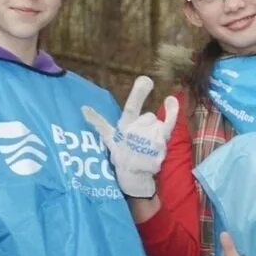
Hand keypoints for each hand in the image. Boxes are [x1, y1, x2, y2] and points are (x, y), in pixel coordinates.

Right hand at [82, 75, 177, 199]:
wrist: (133, 176)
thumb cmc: (121, 155)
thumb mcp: (109, 138)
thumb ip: (98, 122)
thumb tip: (83, 108)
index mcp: (124, 128)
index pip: (131, 108)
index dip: (138, 94)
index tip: (146, 79)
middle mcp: (138, 132)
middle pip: (150, 117)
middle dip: (149, 124)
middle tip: (142, 138)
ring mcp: (152, 140)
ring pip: (158, 123)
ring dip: (156, 130)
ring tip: (148, 144)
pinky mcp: (162, 146)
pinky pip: (169, 124)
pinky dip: (172, 112)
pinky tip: (170, 101)